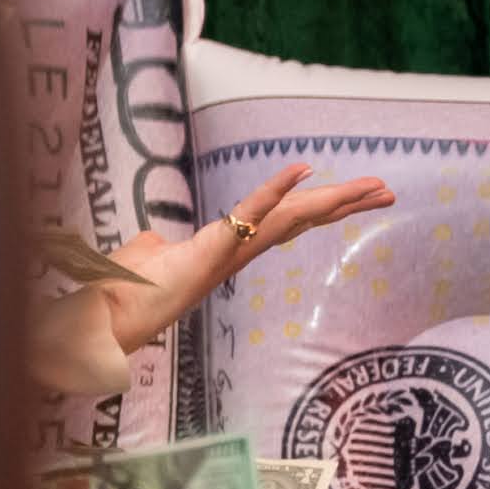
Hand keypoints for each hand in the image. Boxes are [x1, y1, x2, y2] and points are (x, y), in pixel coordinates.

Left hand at [31, 161, 391, 391]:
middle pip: (299, 220)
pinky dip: (271, 191)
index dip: (317, 207)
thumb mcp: (147, 257)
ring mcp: (226, 254)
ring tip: (372, 185)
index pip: (281, 223)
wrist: (102, 318)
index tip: (351, 196)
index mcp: (225, 251)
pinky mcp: (209, 250)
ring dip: (330, 198)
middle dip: (344, 204)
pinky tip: (300, 170)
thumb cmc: (120, 292)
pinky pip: (245, 216)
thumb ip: (159, 245)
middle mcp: (234, 253)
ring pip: (288, 218)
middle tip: (386, 191)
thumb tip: (157, 240)